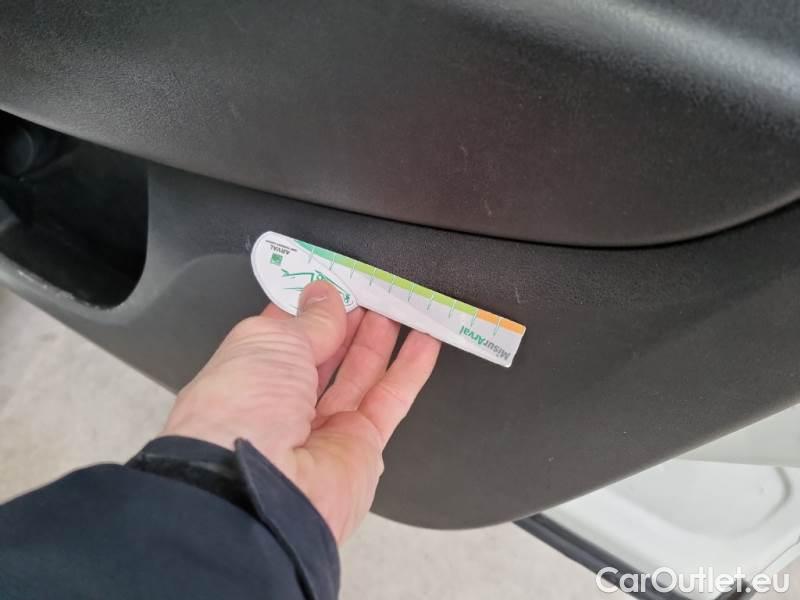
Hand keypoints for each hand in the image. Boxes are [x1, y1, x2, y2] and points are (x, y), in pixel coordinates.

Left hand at [162, 280, 440, 541]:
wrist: (259, 490)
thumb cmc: (243, 409)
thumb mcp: (271, 343)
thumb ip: (309, 320)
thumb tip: (326, 296)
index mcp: (248, 377)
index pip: (283, 335)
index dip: (308, 307)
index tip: (332, 281)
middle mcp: (283, 405)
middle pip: (324, 356)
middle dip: (347, 322)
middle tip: (372, 291)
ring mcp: (324, 428)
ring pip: (359, 376)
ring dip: (379, 340)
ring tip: (399, 306)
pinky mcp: (362, 447)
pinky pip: (390, 400)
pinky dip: (409, 370)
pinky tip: (426, 341)